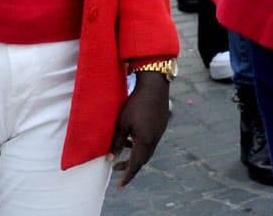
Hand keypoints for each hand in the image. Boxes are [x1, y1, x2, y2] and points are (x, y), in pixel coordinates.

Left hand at [109, 74, 168, 189]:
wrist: (155, 85)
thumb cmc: (136, 103)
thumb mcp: (122, 123)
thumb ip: (117, 142)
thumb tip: (111, 159)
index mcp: (146, 140)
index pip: (136, 164)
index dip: (127, 176)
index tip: (120, 186)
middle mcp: (155, 138)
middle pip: (143, 159)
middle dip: (130, 166)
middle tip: (116, 169)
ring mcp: (160, 131)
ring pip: (148, 150)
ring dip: (135, 154)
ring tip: (122, 151)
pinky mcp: (161, 124)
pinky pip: (151, 141)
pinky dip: (141, 145)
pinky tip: (132, 138)